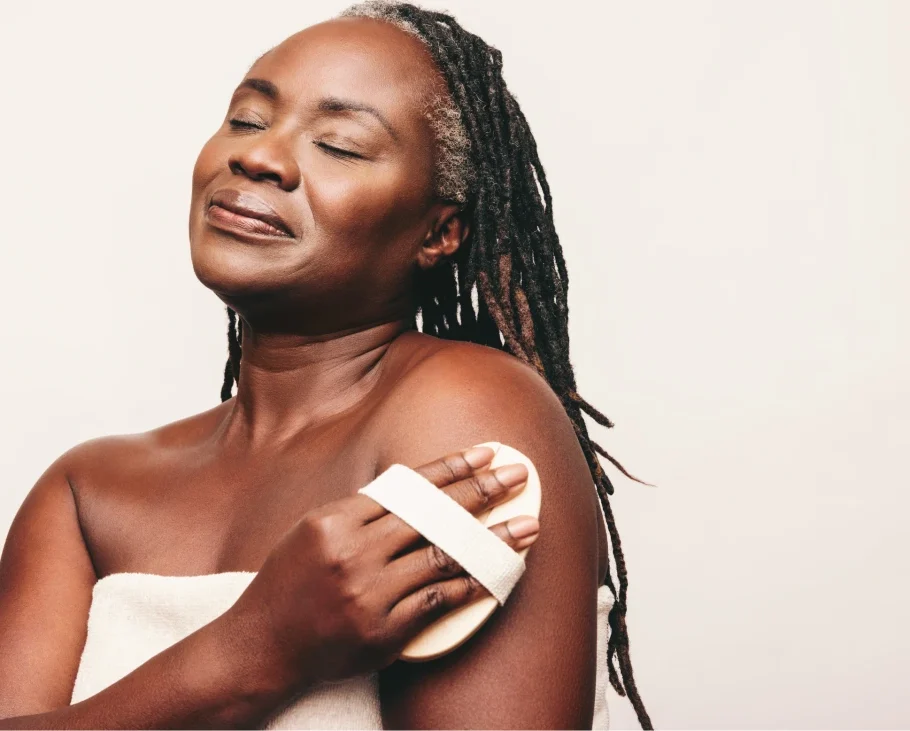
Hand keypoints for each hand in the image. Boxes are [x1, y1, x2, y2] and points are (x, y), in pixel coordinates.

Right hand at [225, 445, 537, 691]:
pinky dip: (471, 586)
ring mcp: (369, 594)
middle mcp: (353, 553)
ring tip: (528, 527)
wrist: (261, 645)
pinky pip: (438, 602)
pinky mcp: (381, 631)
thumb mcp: (313, 530)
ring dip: (491, 541)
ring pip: (444, 557)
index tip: (487, 453)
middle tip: (519, 477)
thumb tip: (417, 487)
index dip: (452, 467)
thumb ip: (362, 510)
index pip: (408, 487)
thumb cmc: (288, 582)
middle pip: (432, 515)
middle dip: (482, 492)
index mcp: (335, 520)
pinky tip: (498, 575)